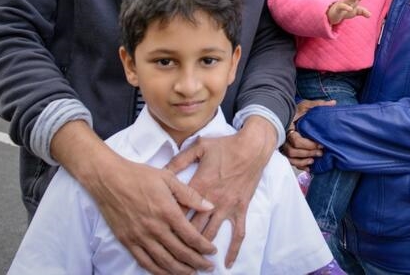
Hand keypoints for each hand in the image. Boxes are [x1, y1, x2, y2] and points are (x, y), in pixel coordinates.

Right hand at [52, 121, 215, 274]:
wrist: (109, 179)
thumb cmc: (140, 175)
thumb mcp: (168, 178)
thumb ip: (190, 194)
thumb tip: (209, 206)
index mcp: (167, 211)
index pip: (191, 236)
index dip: (204, 247)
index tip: (212, 251)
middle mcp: (155, 227)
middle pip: (180, 252)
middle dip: (197, 262)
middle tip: (207, 267)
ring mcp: (140, 237)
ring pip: (164, 262)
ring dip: (180, 270)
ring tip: (191, 273)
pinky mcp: (127, 241)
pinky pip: (145, 262)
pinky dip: (158, 271)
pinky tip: (167, 272)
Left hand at [167, 116, 276, 267]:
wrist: (251, 147)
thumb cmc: (225, 146)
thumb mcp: (199, 147)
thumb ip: (180, 160)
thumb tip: (162, 170)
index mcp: (199, 185)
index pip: (179, 210)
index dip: (166, 224)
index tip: (157, 234)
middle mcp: (212, 200)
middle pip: (192, 227)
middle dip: (181, 243)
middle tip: (171, 254)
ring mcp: (227, 206)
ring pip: (211, 234)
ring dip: (201, 250)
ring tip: (192, 263)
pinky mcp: (240, 208)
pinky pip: (238, 233)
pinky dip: (233, 250)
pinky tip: (228, 263)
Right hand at [282, 99, 335, 170]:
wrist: (284, 112)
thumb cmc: (295, 110)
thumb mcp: (306, 105)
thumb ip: (318, 104)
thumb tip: (333, 103)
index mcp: (288, 127)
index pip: (295, 140)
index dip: (308, 144)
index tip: (320, 144)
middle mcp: (284, 137)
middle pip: (292, 151)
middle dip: (308, 153)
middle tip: (320, 152)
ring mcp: (283, 145)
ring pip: (290, 158)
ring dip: (303, 161)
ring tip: (314, 160)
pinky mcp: (285, 150)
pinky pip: (290, 161)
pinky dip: (299, 166)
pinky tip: (308, 167)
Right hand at [327, 0, 376, 24]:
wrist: (332, 14)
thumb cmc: (344, 11)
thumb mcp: (355, 12)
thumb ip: (362, 12)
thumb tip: (370, 15)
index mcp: (354, 0)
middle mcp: (349, 0)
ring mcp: (343, 3)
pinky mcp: (338, 8)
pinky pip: (342, 7)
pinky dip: (346, 7)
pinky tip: (350, 9)